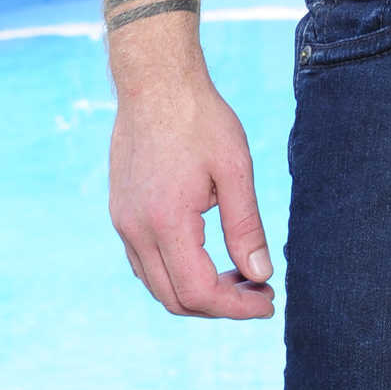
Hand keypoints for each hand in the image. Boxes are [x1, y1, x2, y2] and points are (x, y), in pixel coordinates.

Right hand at [109, 61, 274, 318]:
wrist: (155, 82)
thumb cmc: (200, 119)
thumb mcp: (234, 169)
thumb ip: (246, 226)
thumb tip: (261, 274)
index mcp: (166, 222)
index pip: (199, 292)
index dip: (237, 307)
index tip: (269, 301)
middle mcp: (136, 231)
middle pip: (175, 299)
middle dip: (220, 306)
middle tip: (260, 293)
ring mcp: (123, 223)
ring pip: (157, 285)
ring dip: (197, 292)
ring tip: (240, 276)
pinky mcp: (121, 213)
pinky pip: (145, 262)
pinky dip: (176, 273)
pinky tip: (209, 256)